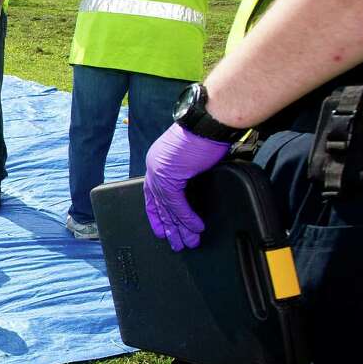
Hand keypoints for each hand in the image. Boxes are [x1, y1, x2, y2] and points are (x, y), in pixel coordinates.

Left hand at [143, 124, 230, 250]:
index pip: (153, 194)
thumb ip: (188, 174)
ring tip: (188, 242)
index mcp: (158, 161)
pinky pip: (177, 204)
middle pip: (159, 204)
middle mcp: (154, 166)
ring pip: (167, 208)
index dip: (157, 214)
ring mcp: (159, 171)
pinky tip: (194, 228)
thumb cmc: (206, 133)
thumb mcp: (193, 157)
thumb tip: (195, 189)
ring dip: (179, 227)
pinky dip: (187, 218)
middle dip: (168, 226)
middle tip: (176, 242)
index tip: (161, 228)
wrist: (209, 121)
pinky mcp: (169, 175)